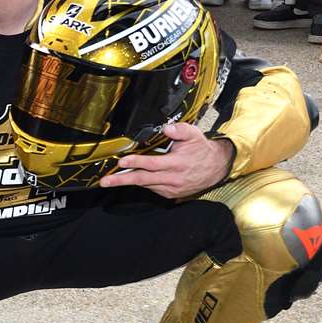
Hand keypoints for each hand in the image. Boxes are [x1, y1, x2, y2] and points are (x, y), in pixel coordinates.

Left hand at [98, 123, 233, 198]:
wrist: (216, 168)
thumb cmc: (202, 150)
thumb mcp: (194, 135)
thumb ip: (180, 130)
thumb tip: (166, 128)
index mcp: (177, 163)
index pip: (152, 164)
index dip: (136, 163)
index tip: (122, 162)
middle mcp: (173, 178)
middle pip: (143, 180)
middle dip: (122, 180)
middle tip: (105, 181)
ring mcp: (171, 188)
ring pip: (145, 185)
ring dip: (128, 182)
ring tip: (110, 180)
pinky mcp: (170, 194)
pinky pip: (152, 188)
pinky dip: (141, 183)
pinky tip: (132, 177)